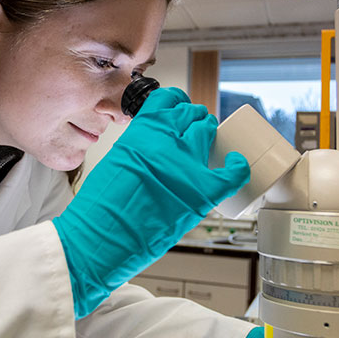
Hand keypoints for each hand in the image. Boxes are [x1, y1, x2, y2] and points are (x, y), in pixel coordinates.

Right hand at [52, 87, 250, 318]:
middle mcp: (166, 141)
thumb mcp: (115, 160)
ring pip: (208, 132)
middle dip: (194, 119)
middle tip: (195, 129)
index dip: (177, 103)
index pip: (168, 99)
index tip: (179, 109)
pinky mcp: (201, 192)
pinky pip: (232, 173)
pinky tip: (236, 163)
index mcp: (141, 131)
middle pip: (192, 115)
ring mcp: (187, 165)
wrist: (101, 238)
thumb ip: (138, 147)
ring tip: (209, 141)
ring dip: (209, 134)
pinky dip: (237, 166)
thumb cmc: (101, 207)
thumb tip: (153, 148)